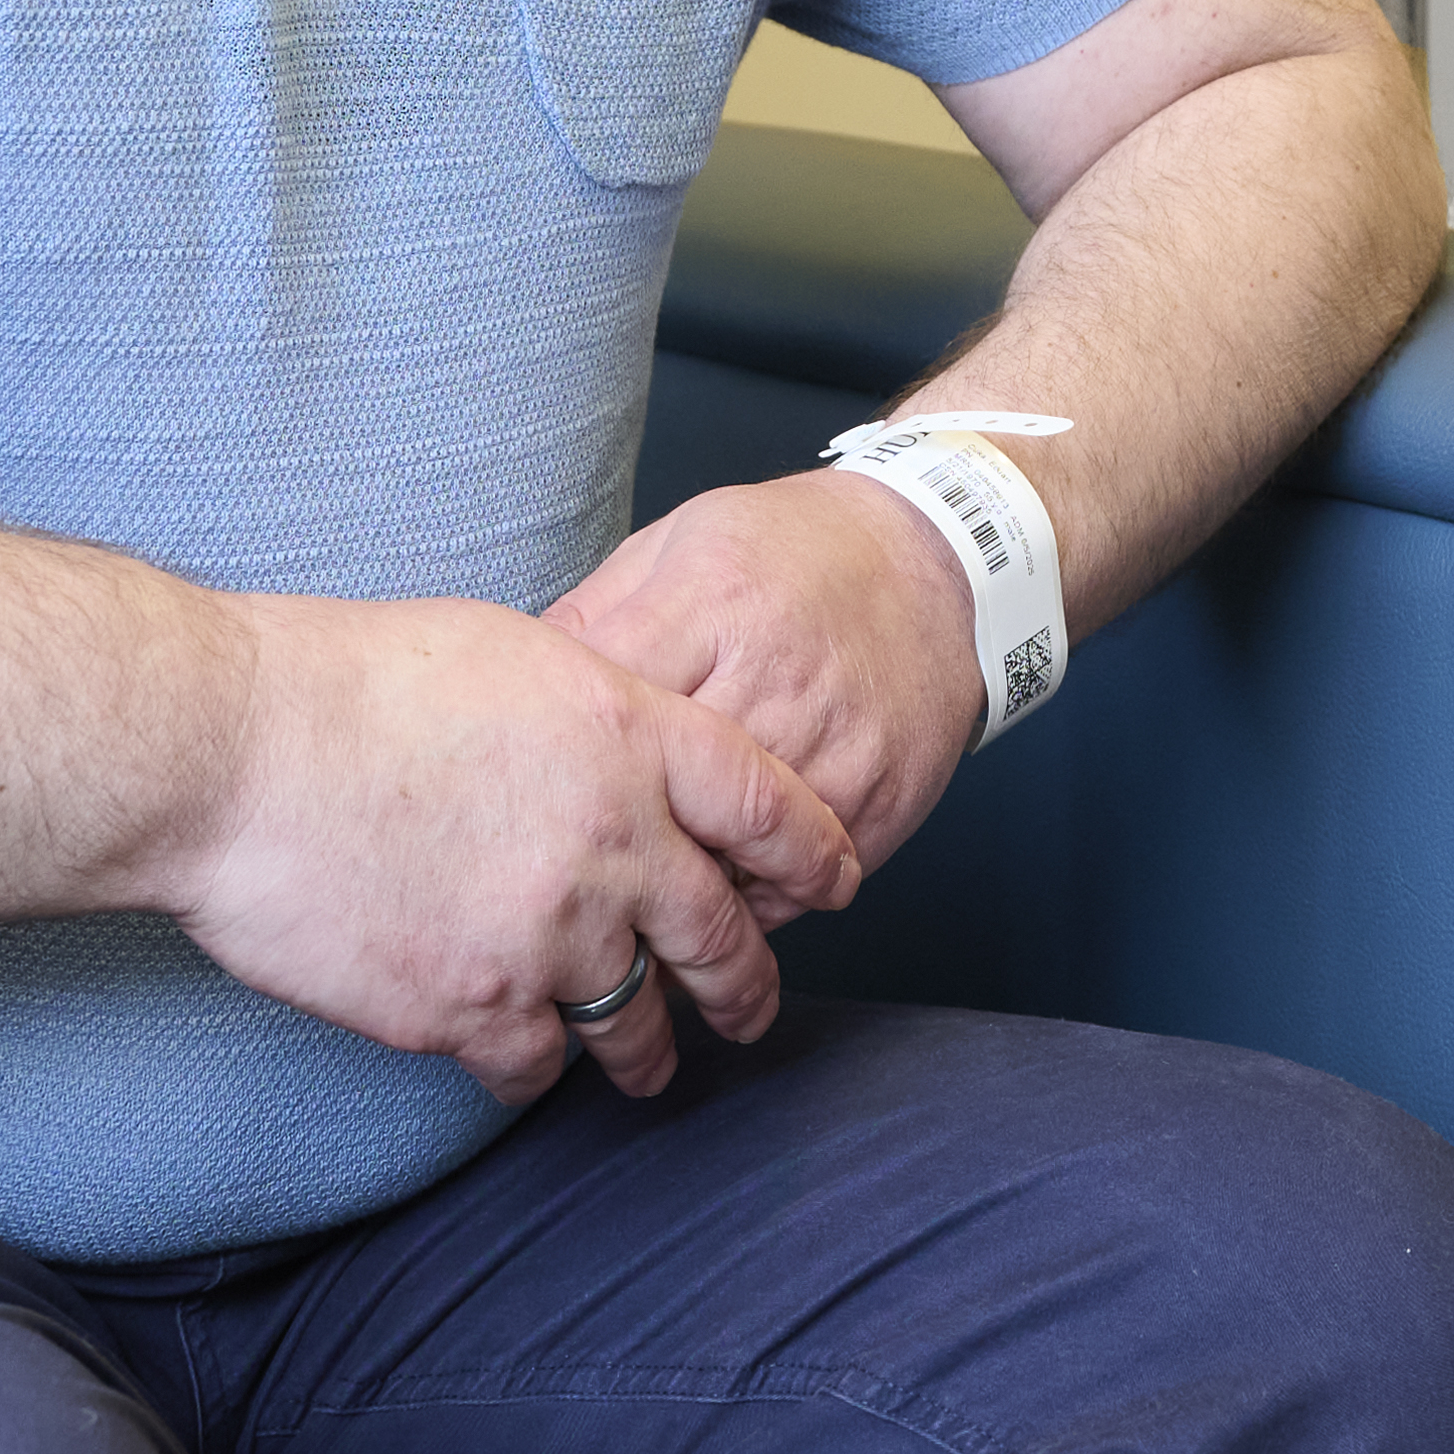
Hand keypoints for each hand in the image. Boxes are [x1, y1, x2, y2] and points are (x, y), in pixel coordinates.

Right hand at [162, 594, 860, 1107]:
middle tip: (755, 1009)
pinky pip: (533, 1064)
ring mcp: (548, 934)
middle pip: (719, 932)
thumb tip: (625, 750)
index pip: (768, 804)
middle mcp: (615, 842)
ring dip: (645, 1051)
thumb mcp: (523, 656)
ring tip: (649, 1069)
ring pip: (631, 1018)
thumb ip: (599, 715)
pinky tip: (525, 1066)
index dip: (814, 850)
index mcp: (636, 736)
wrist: (240, 752)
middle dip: (748, 982)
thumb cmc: (359, 682)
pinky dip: (532, 1069)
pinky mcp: (471, 1006)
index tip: (836, 881)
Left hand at [549, 470, 982, 877]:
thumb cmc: (798, 553)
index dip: (548, 764)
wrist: (945, 561)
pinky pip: (791, 889)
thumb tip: (509, 692)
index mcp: (710, 604)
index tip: (523, 795)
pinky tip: (709, 893)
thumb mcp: (682, 544)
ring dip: (669, 892)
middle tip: (553, 880)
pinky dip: (742, 902)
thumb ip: (596, 615)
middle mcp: (773, 681)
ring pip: (722, 866)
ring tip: (621, 910)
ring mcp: (832, 750)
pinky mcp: (878, 801)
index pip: (600, 711)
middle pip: (655, 805)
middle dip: (600, 847)